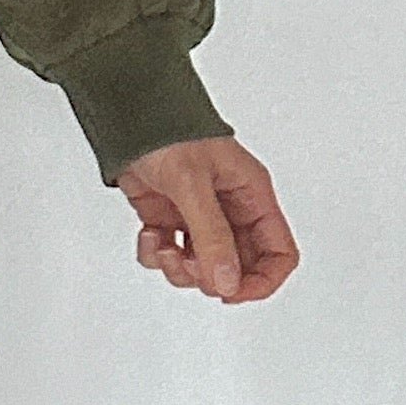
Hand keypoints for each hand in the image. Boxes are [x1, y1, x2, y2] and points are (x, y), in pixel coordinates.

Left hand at [116, 136, 297, 303]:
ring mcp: (199, 216)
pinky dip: (156, 254)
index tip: (230, 291)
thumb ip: (211, 235)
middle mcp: (230, 209)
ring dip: (180, 268)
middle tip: (191, 264)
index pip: (279, 253)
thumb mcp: (193, 183)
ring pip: (203, 267)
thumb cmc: (167, 129)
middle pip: (239, 268)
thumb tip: (226, 283)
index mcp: (251, 196)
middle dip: (212, 276)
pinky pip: (170, 255)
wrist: (126, 112)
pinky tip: (149, 234)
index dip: (261, 281)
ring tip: (165, 246)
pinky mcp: (170, 218)